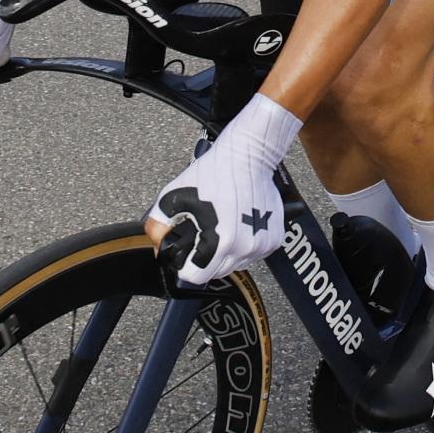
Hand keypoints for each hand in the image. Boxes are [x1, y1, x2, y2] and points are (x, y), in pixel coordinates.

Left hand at [144, 97, 303, 285]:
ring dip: (225, 252)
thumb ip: (159, 228)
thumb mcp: (173, 198)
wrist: (249, 155)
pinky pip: (253, 253)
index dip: (185, 265)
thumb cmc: (215, 172)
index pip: (196, 277)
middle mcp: (245, 248)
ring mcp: (262, 244)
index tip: (185, 252)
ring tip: (221, 225)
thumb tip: (160, 247)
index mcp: (220, 242)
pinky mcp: (274, 238)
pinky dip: (244, 244)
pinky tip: (237, 224)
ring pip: (236, 264)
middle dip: (205, 258)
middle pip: (216, 272)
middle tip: (202, 233)